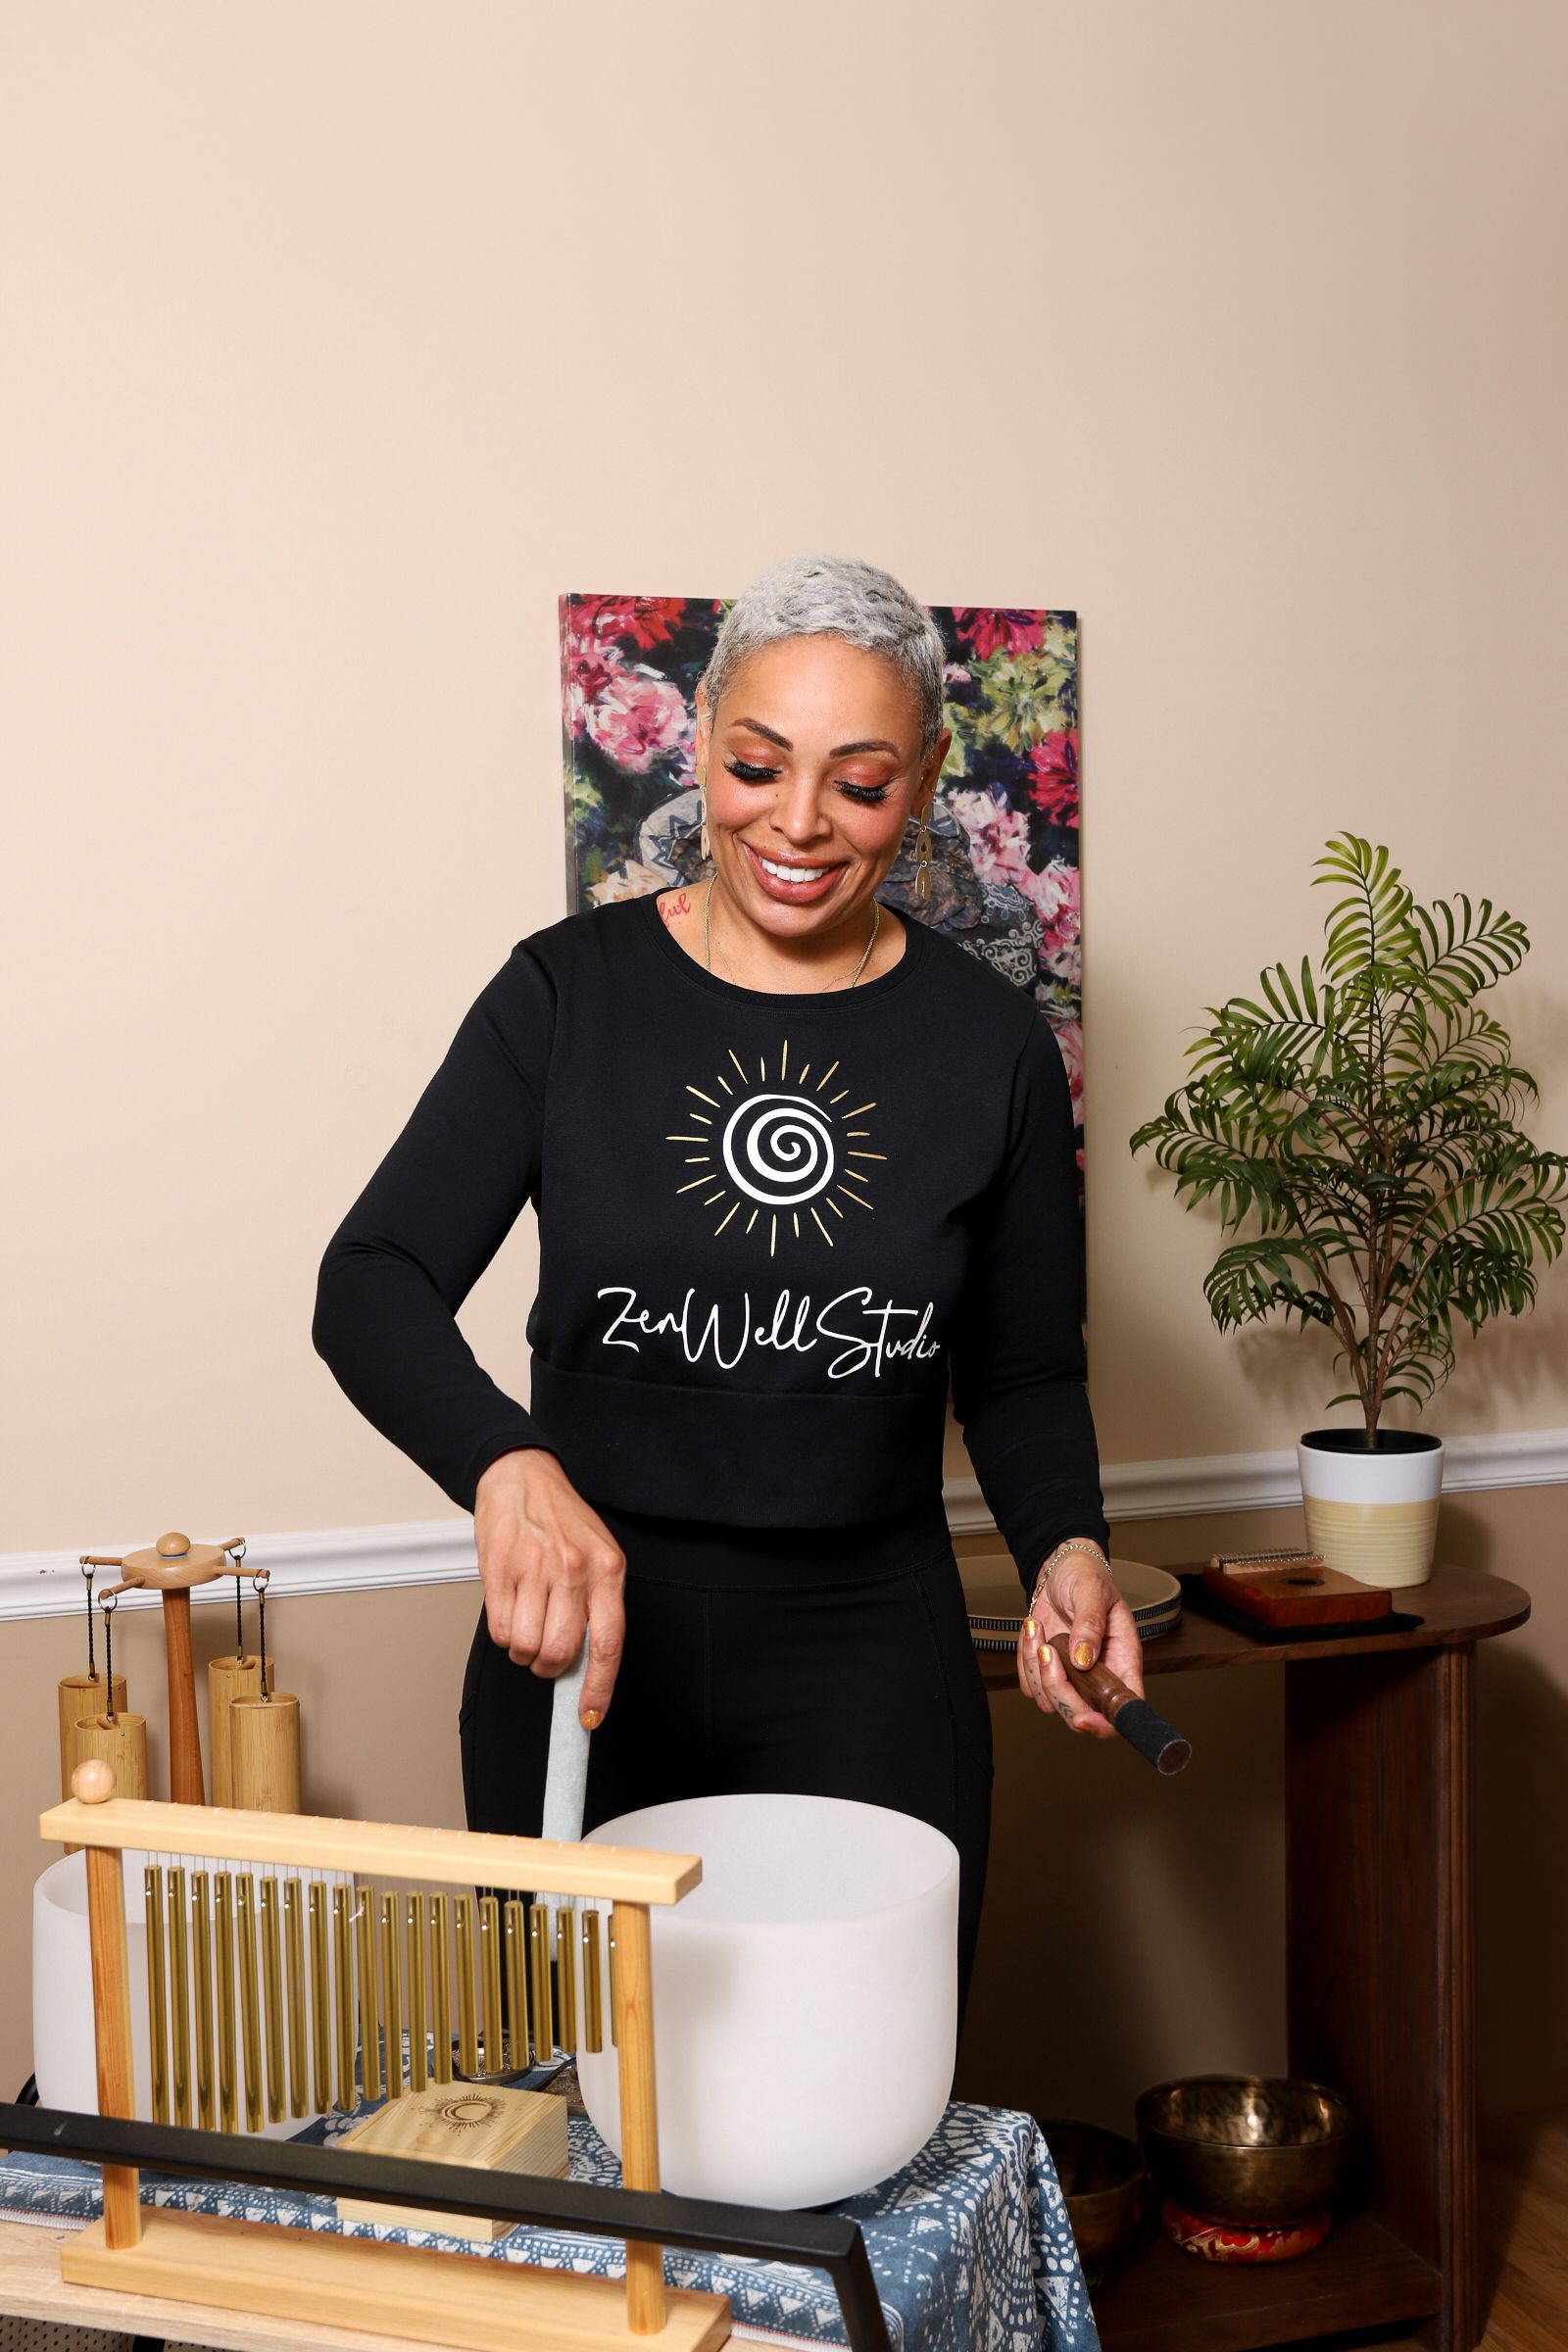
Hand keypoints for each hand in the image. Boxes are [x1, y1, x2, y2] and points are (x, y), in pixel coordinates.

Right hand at [473, 1449, 625, 1728]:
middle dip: (550, 1668)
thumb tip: (587, 1665)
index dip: (598, 1689)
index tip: (588, 1717)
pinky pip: (500, 1630)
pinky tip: (510, 1609)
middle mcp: (575, 1571)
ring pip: (526, 1648)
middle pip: (560, 1653)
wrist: (522, 1477)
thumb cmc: (563, 1521)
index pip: (607, 1645)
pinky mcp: (501, 1571)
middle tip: (545, 1654)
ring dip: (523, 1651)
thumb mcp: (598, 1555)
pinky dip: (503, 1634)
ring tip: (527, 1625)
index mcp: (608, 1570)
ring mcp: (536, 1570)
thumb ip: (597, 1604)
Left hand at [1016, 1548, 1144, 1737]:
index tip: (1083, 1717)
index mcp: (1123, 1660)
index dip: (1105, 1724)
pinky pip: (1029, 1685)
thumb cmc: (1086, 1577)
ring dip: (1035, 1667)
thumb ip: (1091, 1624)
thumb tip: (1084, 1658)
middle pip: (1080, 1714)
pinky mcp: (1048, 1670)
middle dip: (1058, 1689)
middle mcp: (1099, 1675)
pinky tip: (1033, 1632)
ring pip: (1050, 1702)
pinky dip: (1024, 1661)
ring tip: (1039, 1629)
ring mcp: (1072, 1677)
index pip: (1123, 1708)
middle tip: (1048, 1651)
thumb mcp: (1092, 1591)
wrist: (1060, 1568)